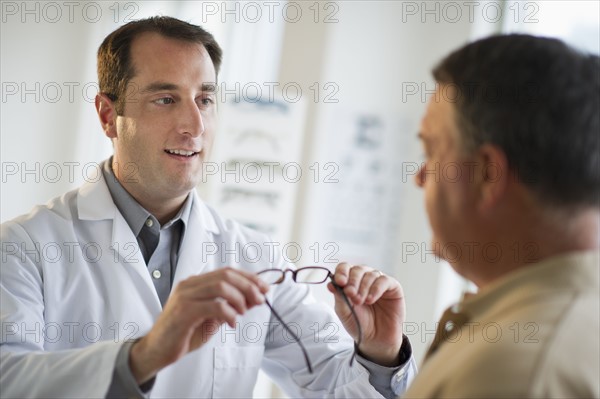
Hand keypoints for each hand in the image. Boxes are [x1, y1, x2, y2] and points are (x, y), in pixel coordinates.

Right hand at [129, 267, 268, 383]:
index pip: (227, 271)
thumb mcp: (211, 318)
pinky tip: (232, 323)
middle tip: (260, 300)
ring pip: (221, 286)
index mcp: (195, 283)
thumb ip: (229, 306)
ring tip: (243, 313)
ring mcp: (185, 296)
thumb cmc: (184, 334)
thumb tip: (253, 298)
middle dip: (248, 286)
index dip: (249, 277)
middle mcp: (189, 285)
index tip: (265, 288)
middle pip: (226, 275)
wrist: (156, 350)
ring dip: (239, 299)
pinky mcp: (184, 312)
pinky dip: (229, 314)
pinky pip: (214, 306)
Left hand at [327, 262, 405, 366]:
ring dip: (363, 287)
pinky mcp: (393, 287)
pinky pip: (384, 280)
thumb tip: (331, 284)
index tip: (339, 282)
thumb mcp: (344, 312)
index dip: (342, 272)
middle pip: (357, 269)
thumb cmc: (359, 324)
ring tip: (360, 301)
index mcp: (351, 282)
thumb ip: (339, 297)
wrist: (376, 341)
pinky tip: (371, 300)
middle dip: (352, 281)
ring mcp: (379, 283)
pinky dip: (376, 289)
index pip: (345, 268)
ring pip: (370, 274)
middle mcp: (365, 280)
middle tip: (350, 294)